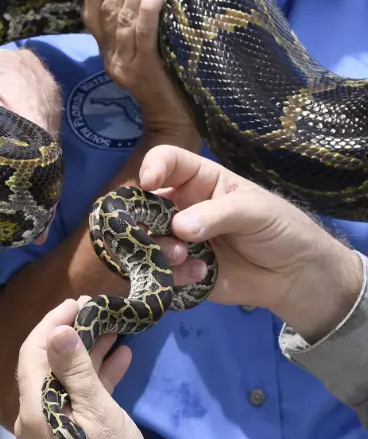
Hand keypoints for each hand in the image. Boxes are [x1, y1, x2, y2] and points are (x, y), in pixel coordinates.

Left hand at [15, 297, 166, 438]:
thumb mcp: (96, 410)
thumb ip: (75, 369)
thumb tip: (58, 330)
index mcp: (34, 408)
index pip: (33, 352)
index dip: (52, 323)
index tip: (77, 302)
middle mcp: (35, 416)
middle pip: (47, 363)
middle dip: (71, 334)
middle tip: (97, 310)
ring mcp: (52, 427)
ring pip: (66, 378)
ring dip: (88, 352)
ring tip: (114, 327)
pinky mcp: (70, 435)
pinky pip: (78, 397)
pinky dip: (96, 377)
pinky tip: (121, 358)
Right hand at [83, 0, 199, 150]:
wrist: (174, 125)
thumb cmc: (168, 86)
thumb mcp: (146, 55)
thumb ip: (139, 31)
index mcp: (108, 53)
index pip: (92, 16)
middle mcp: (111, 58)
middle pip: (109, 10)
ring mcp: (126, 65)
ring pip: (123, 18)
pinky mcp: (144, 71)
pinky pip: (143, 34)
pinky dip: (148, 9)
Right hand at [139, 145, 364, 342]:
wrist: (294, 276)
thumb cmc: (280, 229)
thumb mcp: (255, 211)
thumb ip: (218, 214)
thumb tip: (179, 227)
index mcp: (199, 181)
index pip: (167, 162)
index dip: (153, 166)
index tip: (148, 182)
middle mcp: (182, 208)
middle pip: (144, 204)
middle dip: (144, 218)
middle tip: (165, 231)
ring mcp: (179, 240)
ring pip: (146, 240)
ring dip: (159, 248)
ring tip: (184, 256)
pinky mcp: (180, 270)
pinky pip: (160, 271)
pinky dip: (173, 274)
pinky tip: (200, 274)